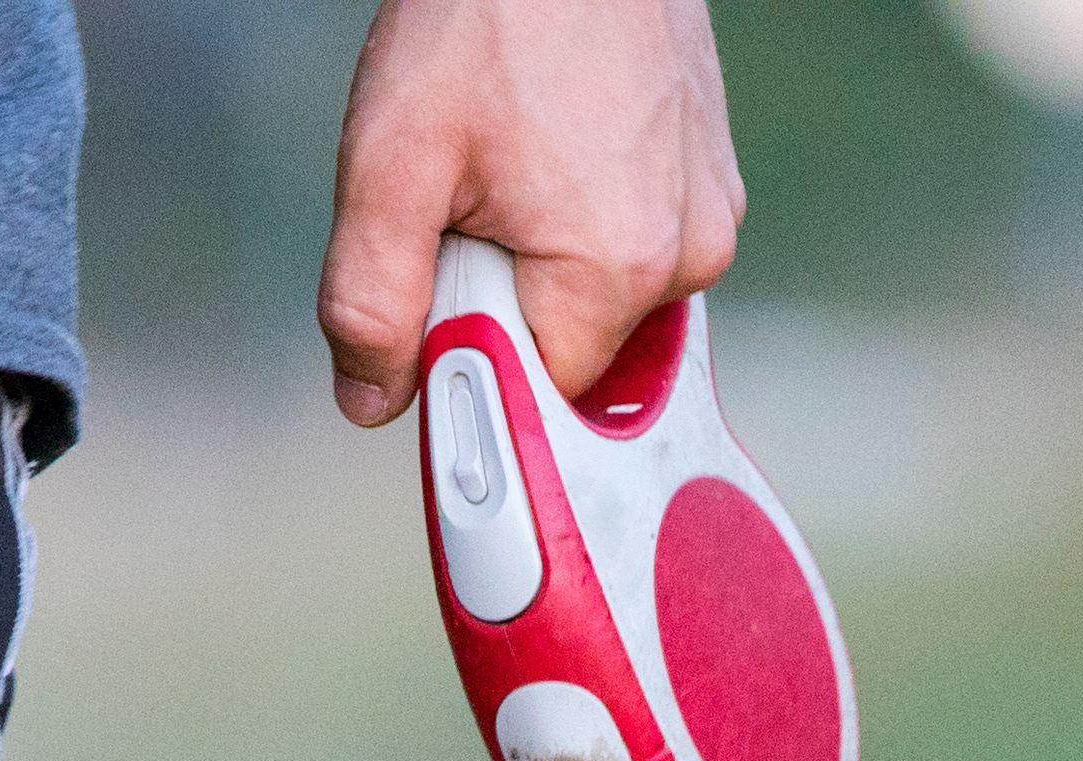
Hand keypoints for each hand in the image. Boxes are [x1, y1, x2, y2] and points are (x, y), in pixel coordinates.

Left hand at [319, 0, 742, 427]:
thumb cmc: (486, 17)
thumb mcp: (391, 162)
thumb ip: (370, 302)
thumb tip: (372, 400)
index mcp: (615, 272)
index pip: (537, 397)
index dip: (471, 357)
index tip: (439, 295)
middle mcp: (686, 257)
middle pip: (573, 348)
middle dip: (506, 299)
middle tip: (470, 201)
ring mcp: (708, 213)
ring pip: (602, 293)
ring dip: (544, 251)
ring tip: (514, 154)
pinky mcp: (711, 175)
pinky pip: (635, 239)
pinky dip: (584, 210)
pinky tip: (552, 138)